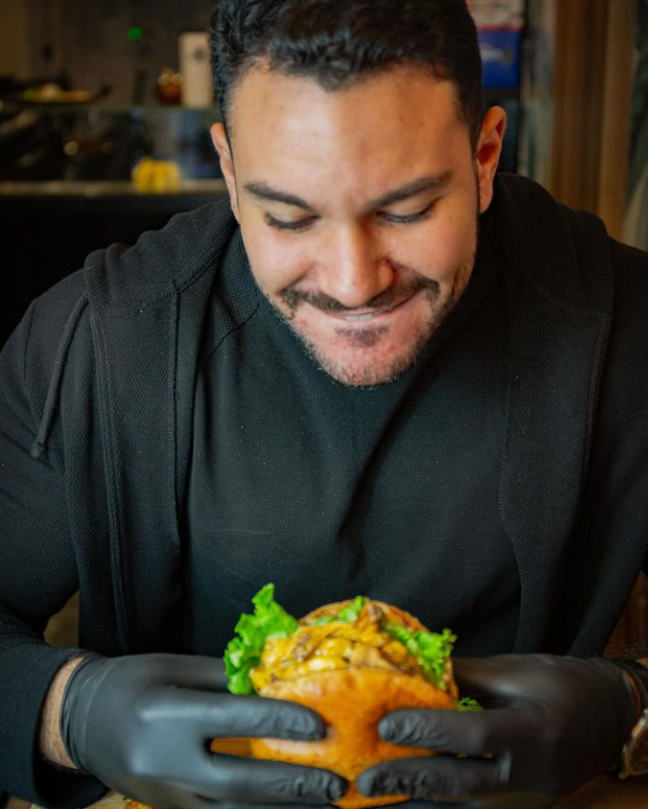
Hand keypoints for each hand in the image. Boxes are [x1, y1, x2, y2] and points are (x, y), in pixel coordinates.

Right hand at [60, 653, 345, 808]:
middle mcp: (163, 762)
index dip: (279, 723)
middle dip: (290, 785)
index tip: (319, 726)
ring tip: (320, 807)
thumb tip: (273, 682)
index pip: (233, 720)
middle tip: (334, 784)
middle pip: (237, 782)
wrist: (80, 720)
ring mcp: (162, 795)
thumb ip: (224, 677)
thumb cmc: (132, 682)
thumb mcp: (174, 666)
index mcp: (165, 714)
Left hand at [356, 654, 636, 808]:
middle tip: (366, 782)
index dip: (427, 730)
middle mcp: (530, 775)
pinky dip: (439, 804)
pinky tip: (410, 798)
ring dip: (418, 802)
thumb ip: (463, 677)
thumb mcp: (514, 671)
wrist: (606, 718)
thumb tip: (411, 672)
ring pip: (463, 807)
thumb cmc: (559, 685)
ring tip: (377, 796)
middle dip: (409, 781)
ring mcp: (526, 801)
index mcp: (534, 731)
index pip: (472, 735)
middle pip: (461, 784)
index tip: (386, 725)